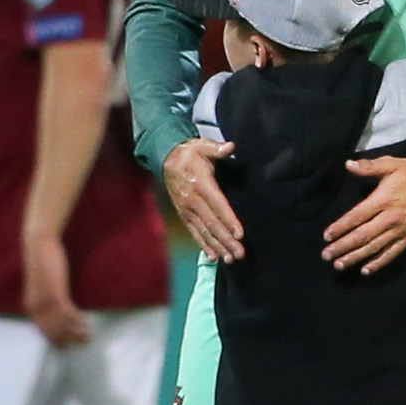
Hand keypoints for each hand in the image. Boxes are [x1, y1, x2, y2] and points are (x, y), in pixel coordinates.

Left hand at [22, 234, 93, 347]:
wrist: (39, 246)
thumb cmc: (40, 262)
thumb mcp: (39, 285)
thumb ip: (44, 297)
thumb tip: (54, 306)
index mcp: (30, 306)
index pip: (43, 330)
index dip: (55, 339)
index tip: (65, 347)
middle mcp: (36, 307)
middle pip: (54, 330)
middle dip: (68, 340)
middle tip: (82, 344)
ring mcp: (46, 302)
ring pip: (63, 324)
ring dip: (76, 332)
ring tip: (88, 336)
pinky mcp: (56, 295)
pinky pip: (69, 313)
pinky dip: (78, 320)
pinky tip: (86, 321)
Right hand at [163, 138, 243, 260]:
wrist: (166, 159)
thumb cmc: (190, 153)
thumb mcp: (203, 145)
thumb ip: (217, 149)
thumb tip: (230, 146)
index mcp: (201, 184)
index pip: (218, 205)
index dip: (229, 220)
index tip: (240, 234)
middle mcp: (193, 201)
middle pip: (212, 223)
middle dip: (226, 240)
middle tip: (240, 253)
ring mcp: (187, 210)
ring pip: (204, 231)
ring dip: (217, 246)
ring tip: (230, 259)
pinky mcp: (184, 214)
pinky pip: (194, 232)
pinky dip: (203, 244)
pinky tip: (213, 256)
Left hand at [325, 156, 405, 273]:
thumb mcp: (390, 164)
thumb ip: (368, 166)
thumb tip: (348, 164)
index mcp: (384, 199)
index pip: (357, 216)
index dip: (341, 227)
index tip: (327, 235)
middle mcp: (391, 218)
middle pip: (363, 236)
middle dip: (343, 246)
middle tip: (326, 255)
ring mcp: (401, 230)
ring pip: (375, 247)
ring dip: (356, 257)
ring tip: (339, 264)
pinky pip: (392, 253)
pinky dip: (379, 263)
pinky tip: (365, 270)